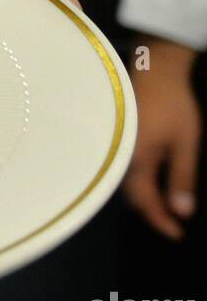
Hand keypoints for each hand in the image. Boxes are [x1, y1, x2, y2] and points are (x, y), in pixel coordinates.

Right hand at [123, 37, 199, 239]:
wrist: (153, 67)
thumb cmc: (172, 104)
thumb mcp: (186, 143)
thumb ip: (182, 177)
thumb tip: (181, 212)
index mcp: (136, 160)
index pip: (145, 202)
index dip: (161, 221)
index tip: (177, 234)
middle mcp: (119, 156)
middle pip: (130, 195)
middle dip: (151, 211)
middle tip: (171, 220)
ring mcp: (114, 144)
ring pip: (123, 181)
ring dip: (141, 196)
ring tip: (162, 203)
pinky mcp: (113, 135)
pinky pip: (120, 167)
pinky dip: (134, 180)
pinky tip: (147, 179)